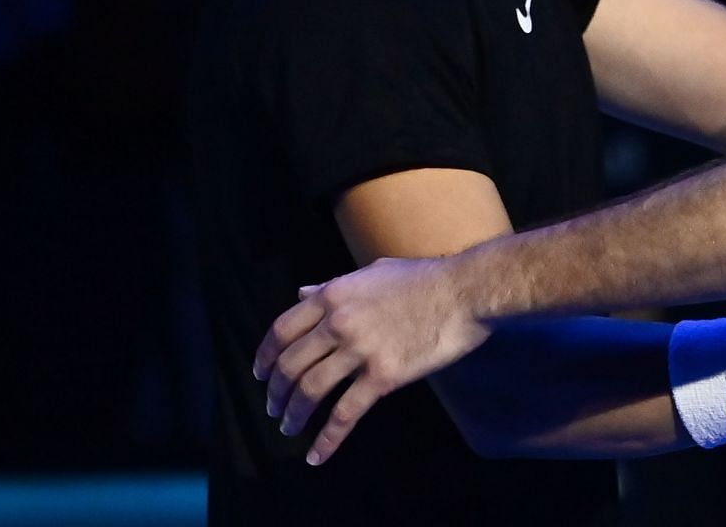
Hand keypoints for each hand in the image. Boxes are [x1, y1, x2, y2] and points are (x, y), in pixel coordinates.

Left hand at [253, 254, 490, 464]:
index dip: (265, 356)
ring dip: (294, 414)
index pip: (282, 330)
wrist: (465, 291)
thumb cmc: (424, 278)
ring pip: (310, 390)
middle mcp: (339, 322)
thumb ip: (334, 284)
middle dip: (276, 391)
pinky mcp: (383, 376)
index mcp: (334, 296)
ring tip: (288, 428)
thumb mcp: (373, 272)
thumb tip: (303, 293)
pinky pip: (345, 413)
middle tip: (274, 408)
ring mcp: (360, 350)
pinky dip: (327, 438)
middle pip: (291, 364)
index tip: (260, 374)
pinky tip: (316, 453)